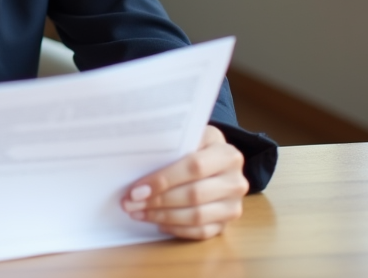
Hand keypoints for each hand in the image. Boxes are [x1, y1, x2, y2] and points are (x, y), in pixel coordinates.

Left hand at [121, 125, 247, 239]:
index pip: (194, 167)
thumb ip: (172, 146)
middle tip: (131, 203)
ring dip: (162, 216)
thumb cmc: (196, 147)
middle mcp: (236, 181)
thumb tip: (137, 160)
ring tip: (138, 213)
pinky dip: (176, 229)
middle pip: (194, 195)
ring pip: (196, 216)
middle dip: (157, 201)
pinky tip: (157, 222)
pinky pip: (200, 232)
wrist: (217, 161)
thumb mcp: (189, 136)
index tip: (137, 189)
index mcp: (227, 154)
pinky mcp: (227, 224)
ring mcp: (233, 205)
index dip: (164, 179)